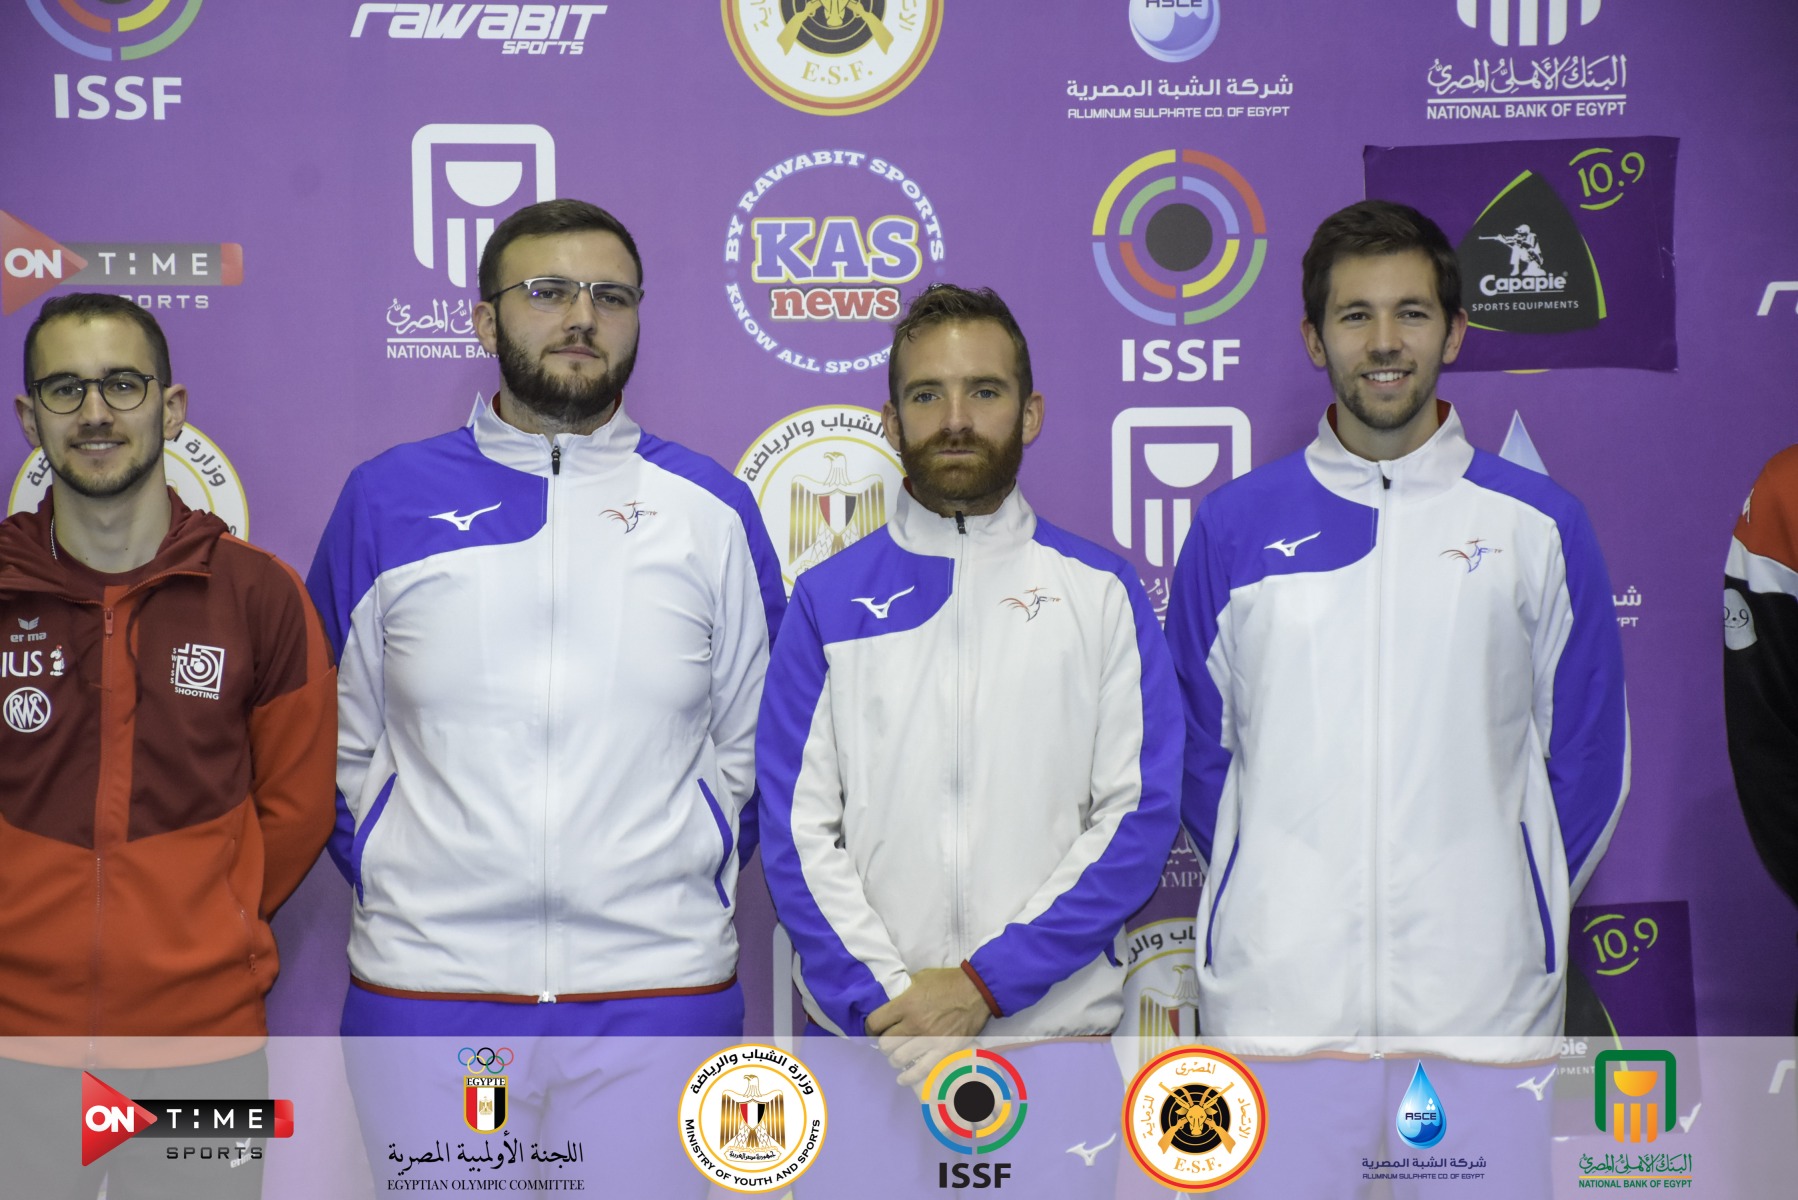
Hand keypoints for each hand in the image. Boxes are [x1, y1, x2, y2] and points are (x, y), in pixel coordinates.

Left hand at [867, 968, 991, 1085]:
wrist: (976, 991)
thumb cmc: (947, 982)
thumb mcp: (920, 978)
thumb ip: (904, 993)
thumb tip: (891, 1003)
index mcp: (905, 1004)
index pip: (874, 1023)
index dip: (871, 1028)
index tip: (874, 1030)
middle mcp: (913, 1024)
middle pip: (885, 1043)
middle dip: (883, 1043)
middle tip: (888, 1042)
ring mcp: (928, 1039)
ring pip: (899, 1058)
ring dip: (895, 1058)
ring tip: (897, 1056)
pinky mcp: (943, 1050)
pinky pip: (921, 1069)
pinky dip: (908, 1076)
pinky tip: (903, 1078)